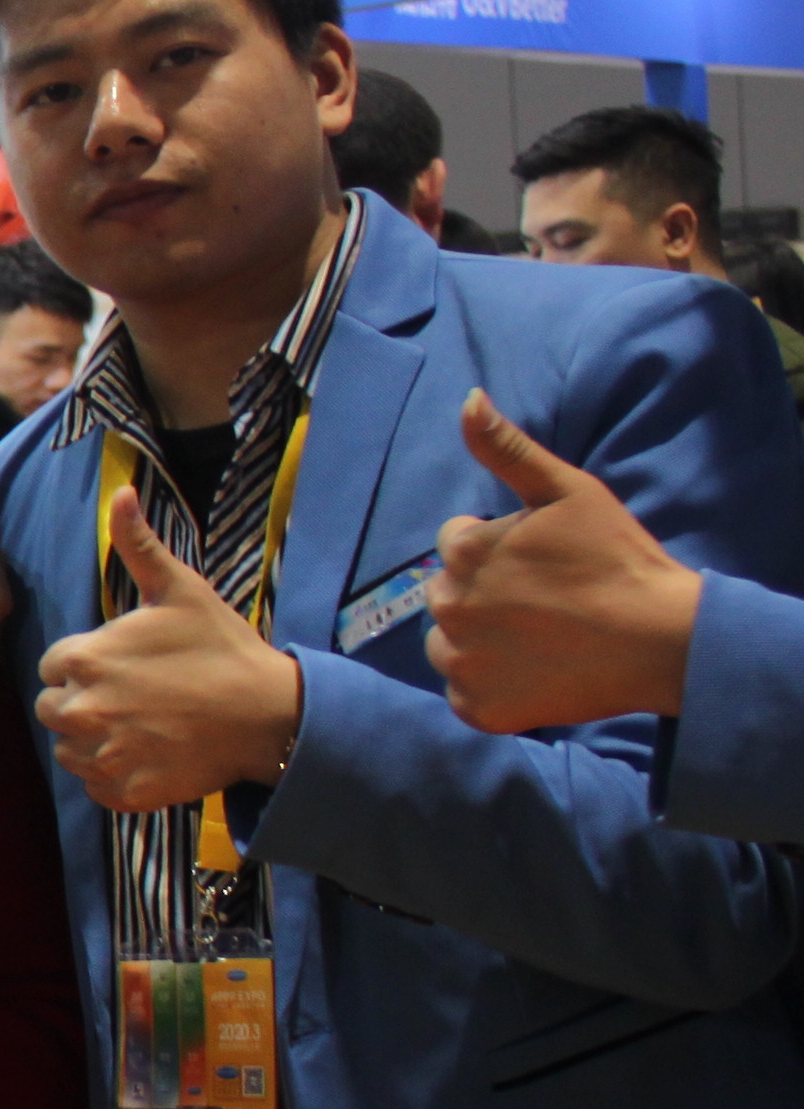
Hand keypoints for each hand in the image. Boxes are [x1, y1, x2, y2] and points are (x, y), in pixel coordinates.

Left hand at [34, 488, 303, 813]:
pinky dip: (114, 774)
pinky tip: (149, 754)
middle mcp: (79, 711)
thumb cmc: (221, 648)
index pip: (55, 665)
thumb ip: (138, 546)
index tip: (126, 665)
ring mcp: (101, 757)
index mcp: (83, 660)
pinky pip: (95, 786)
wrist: (269, 714)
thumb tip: (120, 492)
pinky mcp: (123, 792)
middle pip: (53, 708)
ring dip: (93, 739)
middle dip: (83, 700)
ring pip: (69, 749)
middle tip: (135, 696)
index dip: (88, 663)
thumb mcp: (179, 590)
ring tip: (143, 724)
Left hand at [425, 388, 700, 731]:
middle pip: (448, 592)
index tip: (543, 561)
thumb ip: (507, 449)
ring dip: (479, 639)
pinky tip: (535, 673)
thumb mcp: (568, 490)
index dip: (499, 548)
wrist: (660, 639)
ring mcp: (461, 661)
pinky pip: (465, 693)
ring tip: (540, 637)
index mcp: (464, 550)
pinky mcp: (477, 708)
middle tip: (546, 601)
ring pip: (449, 642)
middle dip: (485, 590)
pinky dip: (490, 687)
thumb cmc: (618, 559)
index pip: (456, 542)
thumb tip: (468, 399)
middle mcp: (449, 605)